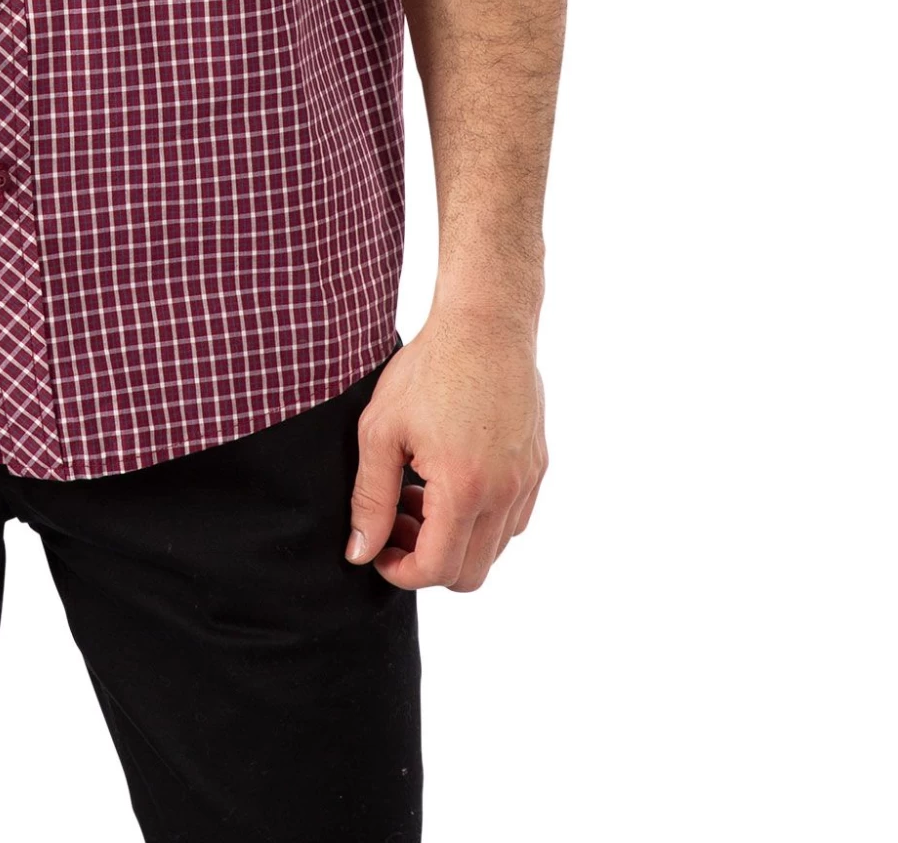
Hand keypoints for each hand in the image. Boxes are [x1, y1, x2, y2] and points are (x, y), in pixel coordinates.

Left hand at [343, 309, 546, 592]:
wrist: (484, 323)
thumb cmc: (429, 368)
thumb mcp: (382, 431)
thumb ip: (371, 499)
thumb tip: (360, 552)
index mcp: (464, 488)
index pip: (436, 569)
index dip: (400, 572)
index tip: (378, 550)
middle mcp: (505, 494)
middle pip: (469, 574)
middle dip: (426, 561)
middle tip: (397, 520)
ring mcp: (526, 482)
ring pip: (493, 549)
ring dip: (453, 539)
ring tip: (419, 491)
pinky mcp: (537, 467)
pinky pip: (512, 520)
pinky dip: (480, 519)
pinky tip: (449, 479)